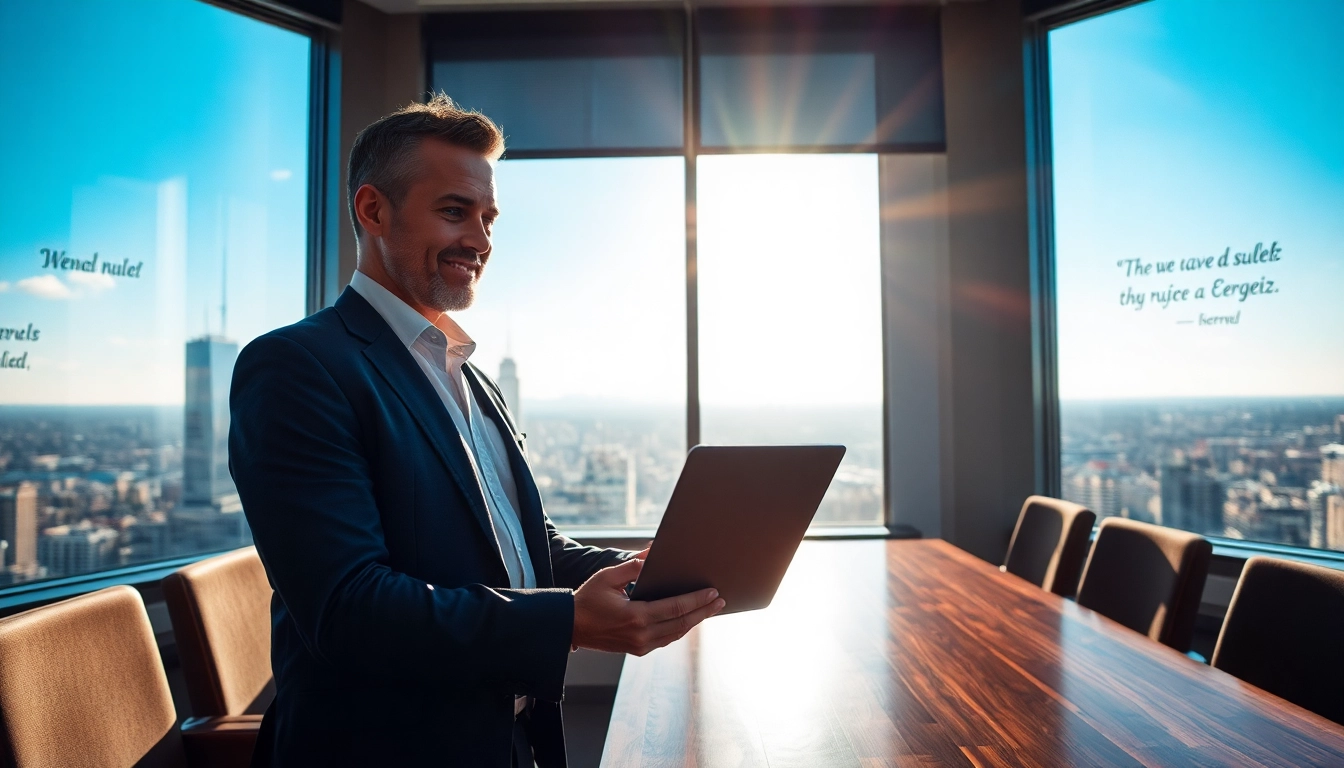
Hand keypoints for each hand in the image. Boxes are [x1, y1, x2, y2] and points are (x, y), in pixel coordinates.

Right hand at [571, 557, 724, 655]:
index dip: (697, 600)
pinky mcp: (637, 649)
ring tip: (710, 609)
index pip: (676, 608)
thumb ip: (633, 565)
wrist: (569, 627)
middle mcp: (642, 635)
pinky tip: (688, 619)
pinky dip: (679, 628)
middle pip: (682, 623)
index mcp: (636, 616)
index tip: (713, 592)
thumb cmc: (587, 600)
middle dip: (704, 611)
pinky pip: (666, 639)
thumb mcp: (608, 577)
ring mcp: (640, 645)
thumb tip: (653, 553)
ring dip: (694, 622)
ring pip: (676, 634)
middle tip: (720, 601)